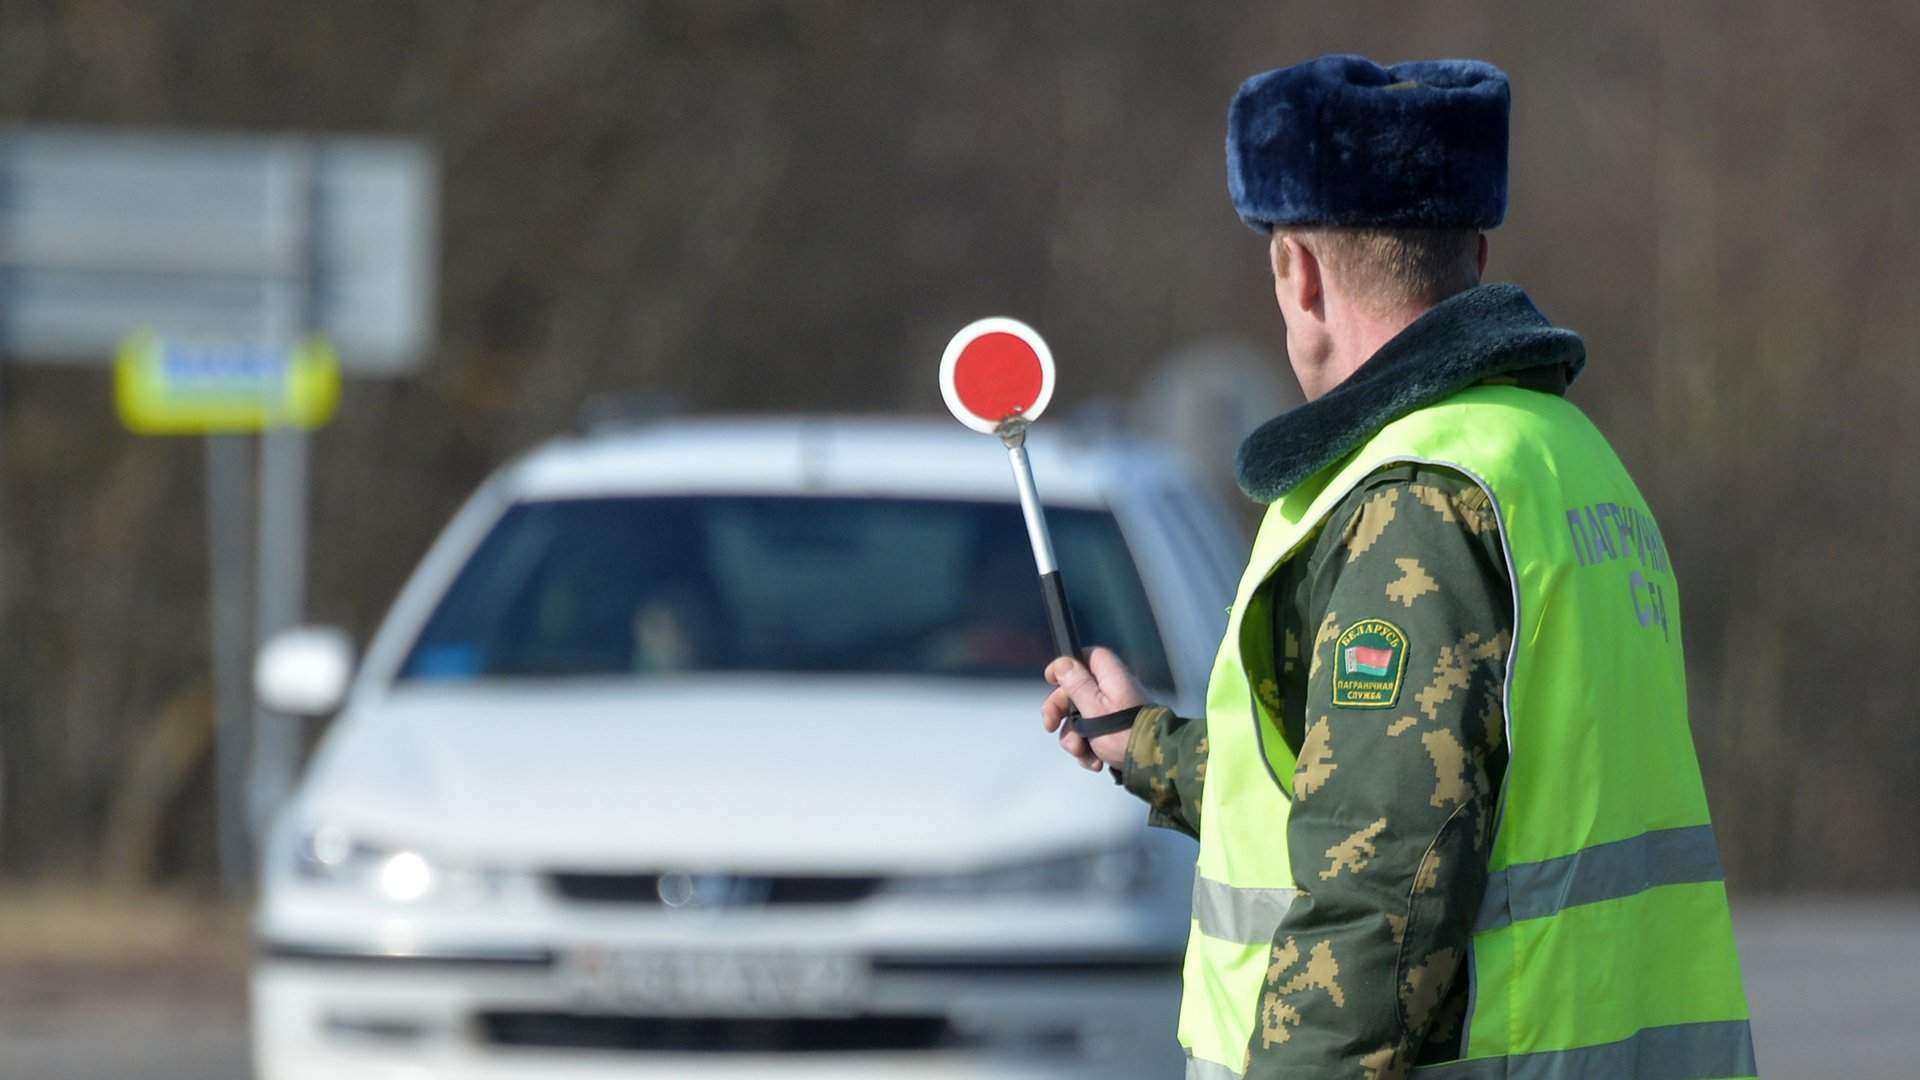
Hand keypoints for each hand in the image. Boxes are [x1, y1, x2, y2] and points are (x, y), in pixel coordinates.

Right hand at [1041, 646, 1148, 774]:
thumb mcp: (1094, 708)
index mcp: (1111, 676)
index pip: (1086, 657)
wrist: (1154, 764)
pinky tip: (1095, 762)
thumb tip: (1062, 663)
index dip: (1066, 667)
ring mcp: (1115, 712)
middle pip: (1076, 691)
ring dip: (1075, 739)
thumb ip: (1076, 684)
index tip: (1050, 680)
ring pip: (1080, 718)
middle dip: (1061, 713)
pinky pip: (1092, 736)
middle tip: (1051, 727)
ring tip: (1084, 754)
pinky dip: (1089, 749)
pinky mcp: (1116, 732)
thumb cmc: (1124, 733)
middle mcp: (1113, 690)